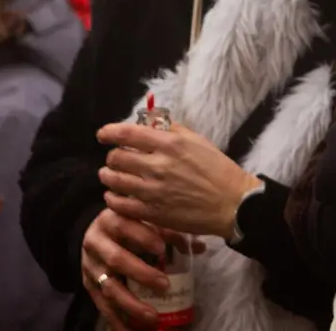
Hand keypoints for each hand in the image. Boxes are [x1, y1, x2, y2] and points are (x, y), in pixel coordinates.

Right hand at [80, 207, 190, 330]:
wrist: (96, 231)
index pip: (125, 226)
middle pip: (116, 259)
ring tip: (152, 316)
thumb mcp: (145, 220)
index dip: (143, 237)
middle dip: (141, 274)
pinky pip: (101, 305)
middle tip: (164, 285)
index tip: (162, 249)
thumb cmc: (130, 224)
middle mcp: (96, 243)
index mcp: (112, 219)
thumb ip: (170, 231)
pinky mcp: (87, 285)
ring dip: (131, 304)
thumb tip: (199, 247)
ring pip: (108, 287)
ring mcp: (90, 266)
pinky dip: (116, 320)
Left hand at [97, 122, 260, 239]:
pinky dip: (112, 198)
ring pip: (113, 180)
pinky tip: (115, 195)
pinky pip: (119, 204)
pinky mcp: (151, 212)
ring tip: (111, 176)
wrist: (232, 204)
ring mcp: (152, 190)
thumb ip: (173, 130)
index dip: (109, 132)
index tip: (103, 134)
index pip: (127, 134)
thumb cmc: (218, 170)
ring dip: (108, 176)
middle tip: (116, 158)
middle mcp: (158, 165)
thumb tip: (150, 123)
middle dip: (112, 156)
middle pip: (116, 157)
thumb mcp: (199, 141)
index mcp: (171, 144)